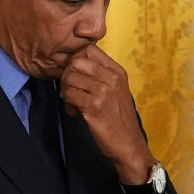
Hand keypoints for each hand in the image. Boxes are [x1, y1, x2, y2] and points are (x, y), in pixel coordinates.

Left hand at [59, 45, 154, 184]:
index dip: (75, 60)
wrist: (128, 144)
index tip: (75, 76)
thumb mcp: (115, 91)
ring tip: (72, 104)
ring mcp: (104, 91)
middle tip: (70, 91)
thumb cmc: (118, 118)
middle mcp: (112, 78)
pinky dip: (67, 104)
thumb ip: (100, 76)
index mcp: (117, 71)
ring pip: (69, 78)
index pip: (88, 49)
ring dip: (65, 92)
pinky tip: (75, 112)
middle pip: (75, 61)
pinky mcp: (94, 106)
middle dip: (66, 76)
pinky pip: (68, 95)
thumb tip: (74, 65)